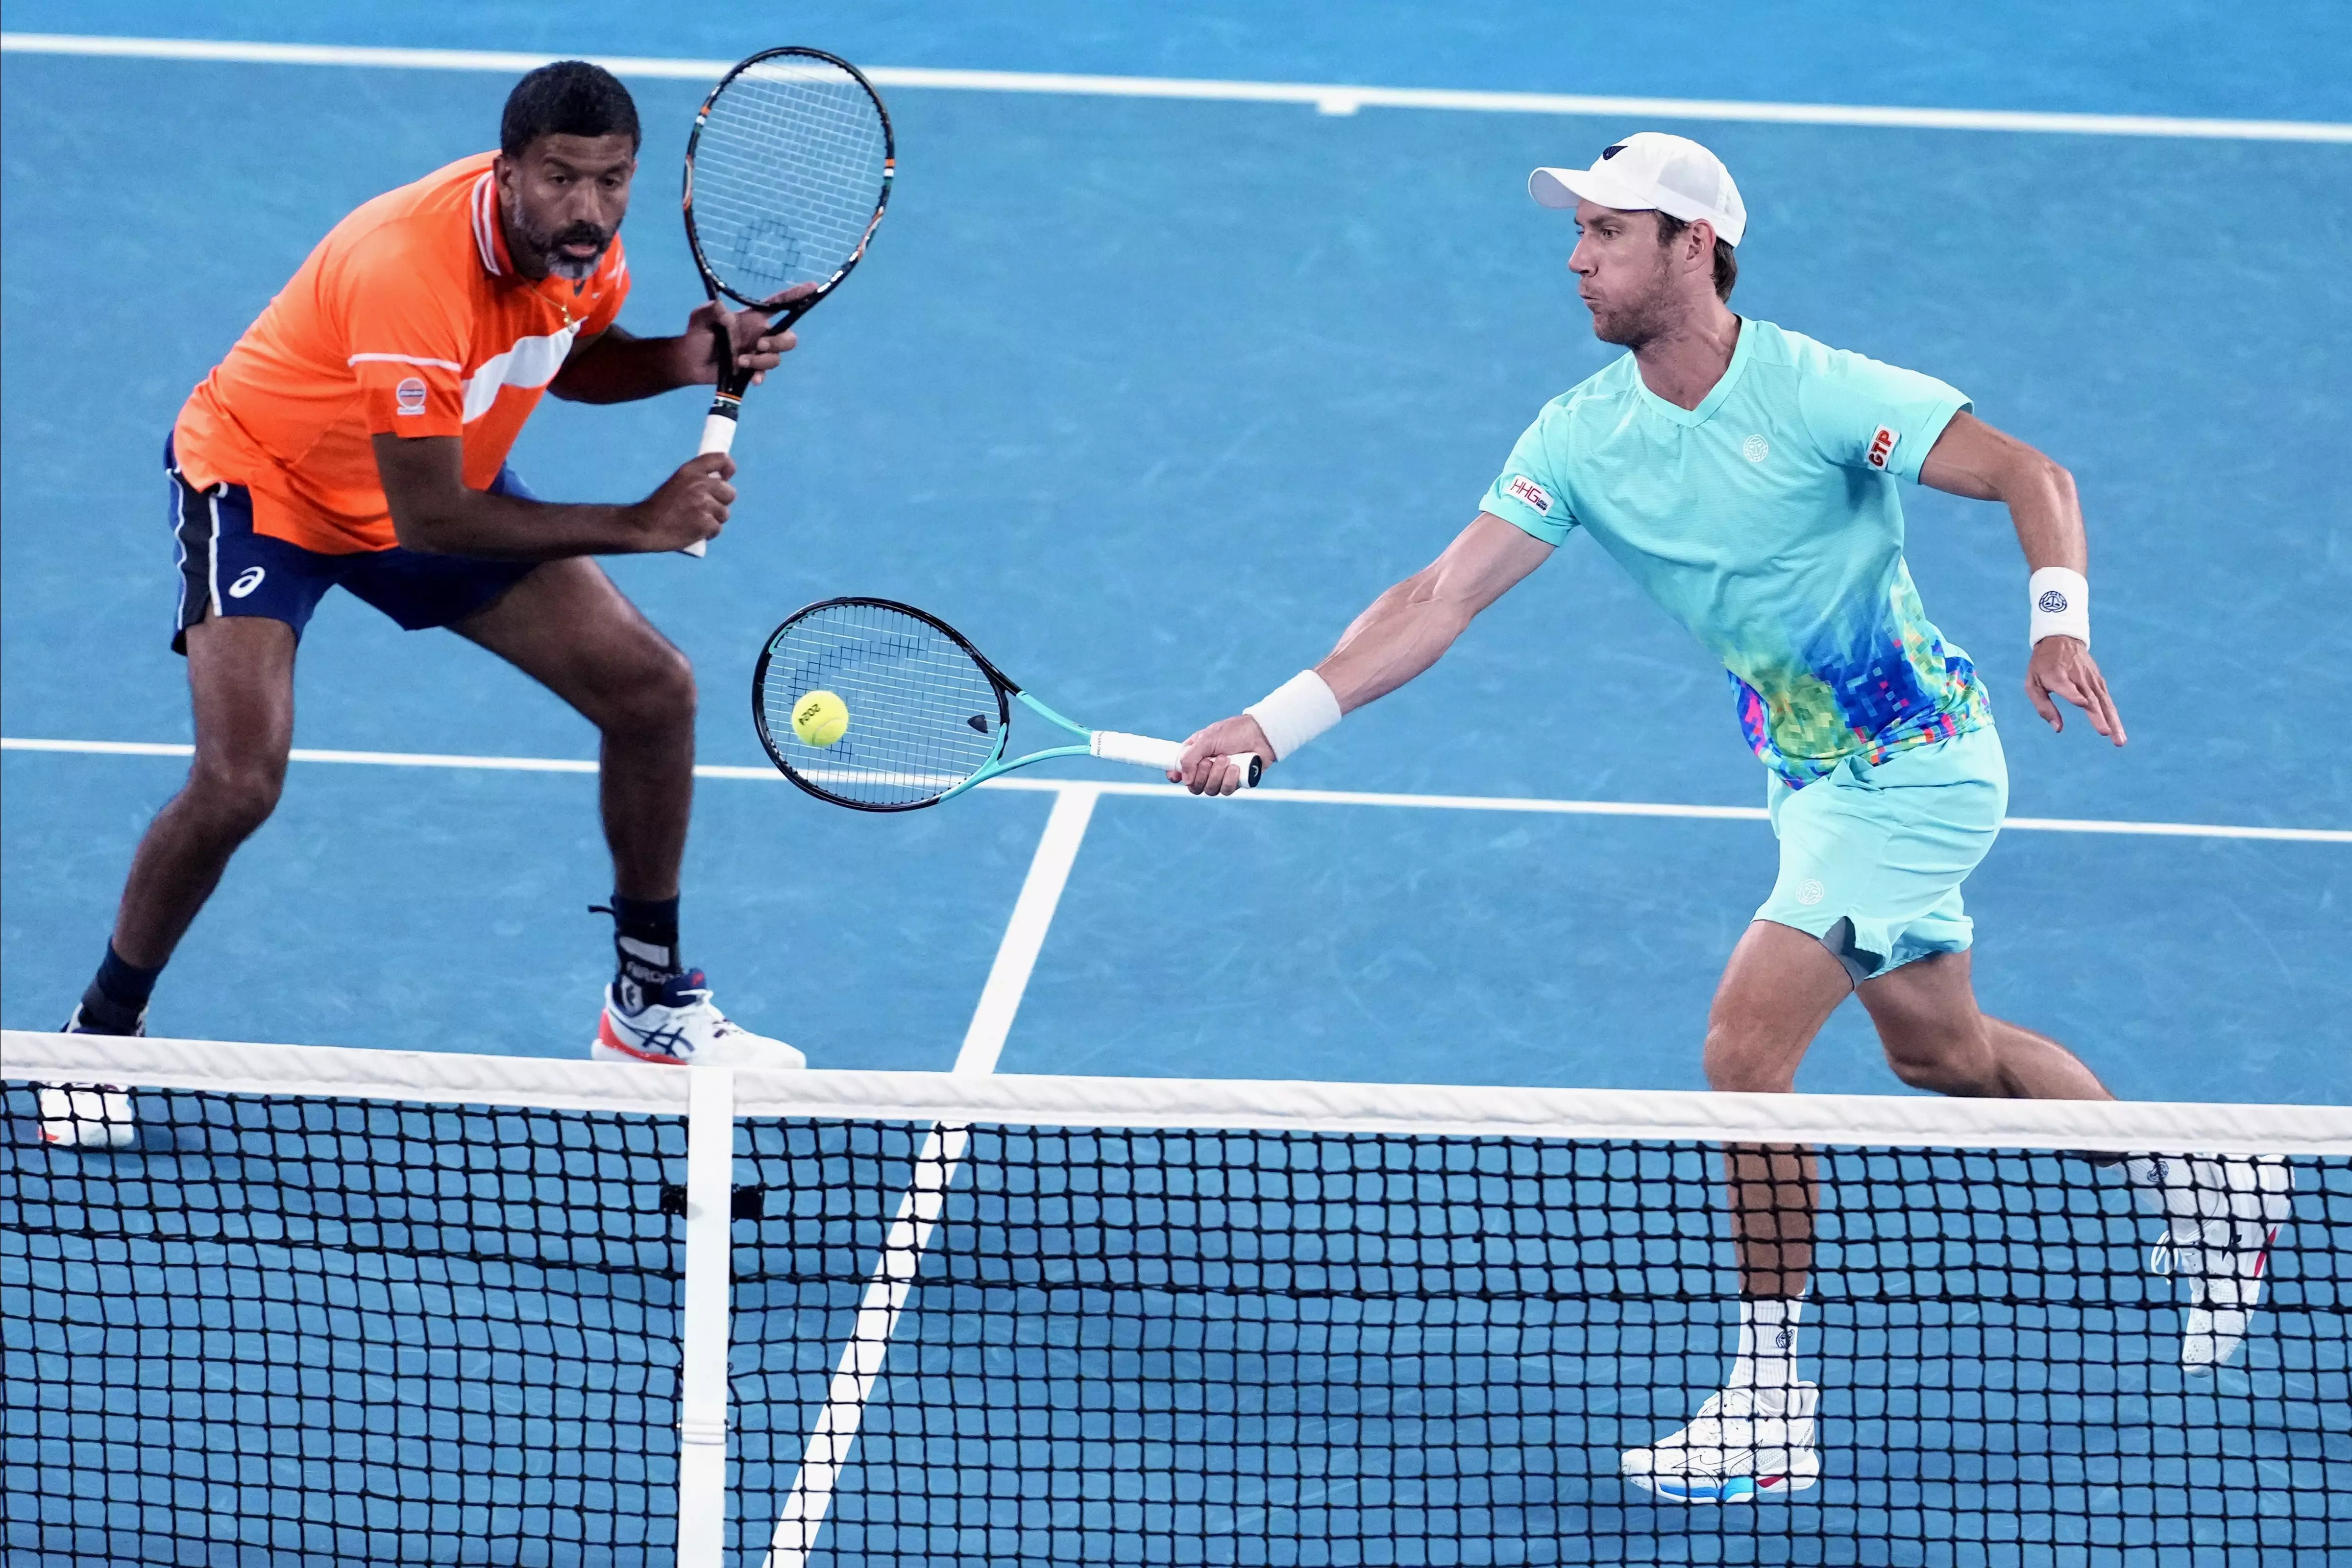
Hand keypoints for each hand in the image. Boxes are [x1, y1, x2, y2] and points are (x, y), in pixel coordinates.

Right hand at [634, 454, 734, 550]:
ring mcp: (704, 504)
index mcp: (690, 471)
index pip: (721, 459)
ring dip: (714, 519)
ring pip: (724, 513)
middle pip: (730, 492)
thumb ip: (698, 479)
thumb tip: (723, 481)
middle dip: (721, 502)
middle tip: (704, 508)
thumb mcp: (676, 482)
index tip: (726, 477)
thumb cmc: (659, 506)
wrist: (645, 526)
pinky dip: (708, 532)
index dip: (729, 468)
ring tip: (695, 521)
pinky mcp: (705, 523)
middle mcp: (699, 485)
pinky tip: (694, 531)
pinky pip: (717, 528)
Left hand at [683, 284, 816, 385]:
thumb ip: (712, 310)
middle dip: (780, 342)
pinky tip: (752, 378)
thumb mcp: (701, 317)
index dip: (795, 296)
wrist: (689, 361)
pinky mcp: (751, 370)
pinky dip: (760, 375)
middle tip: (760, 345)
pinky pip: (765, 373)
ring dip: (763, 360)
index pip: (778, 304)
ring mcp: (757, 353)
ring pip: (778, 357)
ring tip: (741, 361)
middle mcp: (759, 334)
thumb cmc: (697, 334)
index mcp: (752, 318)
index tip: (812, 287)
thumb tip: (725, 312)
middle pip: (788, 336)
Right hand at [1173, 715, 1273, 795]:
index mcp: (1196, 755)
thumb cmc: (1233, 732)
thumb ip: (1190, 757)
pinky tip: (1236, 767)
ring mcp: (1221, 777)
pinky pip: (1226, 791)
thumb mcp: (1206, 739)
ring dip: (1217, 775)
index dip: (1176, 776)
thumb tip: (1184, 779)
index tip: (1176, 776)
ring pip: (1209, 790)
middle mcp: (1207, 768)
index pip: (1180, 771)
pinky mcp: (1235, 783)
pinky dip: (1230, 779)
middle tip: (1211, 760)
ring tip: (1227, 759)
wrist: (1260, 735)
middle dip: (1202, 774)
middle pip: (1194, 786)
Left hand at [2026, 635, 2124, 744]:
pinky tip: (2118, 729)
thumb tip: (2057, 728)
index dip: (2073, 694)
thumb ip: (2043, 706)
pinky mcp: (2098, 680)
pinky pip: (2107, 699)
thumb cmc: (2042, 666)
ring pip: (2103, 702)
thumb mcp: (2032, 684)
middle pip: (2090, 699)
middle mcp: (2077, 677)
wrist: (2060, 639)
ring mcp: (2090, 678)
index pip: (2066, 686)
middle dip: (2099, 717)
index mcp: (2056, 676)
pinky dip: (2113, 714)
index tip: (2082, 703)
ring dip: (2113, 721)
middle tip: (2106, 734)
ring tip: (2119, 740)